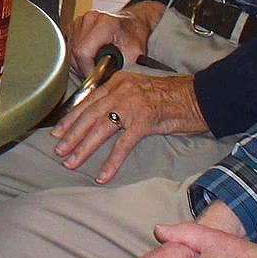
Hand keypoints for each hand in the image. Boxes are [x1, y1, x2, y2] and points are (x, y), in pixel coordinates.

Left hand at [50, 71, 207, 181]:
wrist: (198, 96)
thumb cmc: (170, 96)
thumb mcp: (138, 90)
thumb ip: (119, 98)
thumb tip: (99, 115)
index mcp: (118, 83)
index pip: (88, 101)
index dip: (71, 118)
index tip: (58, 132)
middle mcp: (121, 91)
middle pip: (89, 115)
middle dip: (71, 135)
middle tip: (59, 150)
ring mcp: (132, 106)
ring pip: (101, 129)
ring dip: (84, 148)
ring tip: (71, 162)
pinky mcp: (145, 122)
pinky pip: (123, 145)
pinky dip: (111, 161)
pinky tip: (103, 175)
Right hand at [68, 0, 161, 74]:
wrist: (132, 23)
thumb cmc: (134, 36)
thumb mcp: (135, 54)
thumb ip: (122, 67)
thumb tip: (108, 83)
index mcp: (105, 23)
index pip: (83, 52)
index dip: (87, 69)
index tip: (95, 78)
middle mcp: (89, 19)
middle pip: (74, 53)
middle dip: (84, 68)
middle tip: (98, 73)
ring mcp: (79, 21)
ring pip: (69, 51)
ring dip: (79, 63)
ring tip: (94, 64)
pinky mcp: (73, 25)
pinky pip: (68, 47)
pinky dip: (76, 57)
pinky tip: (89, 57)